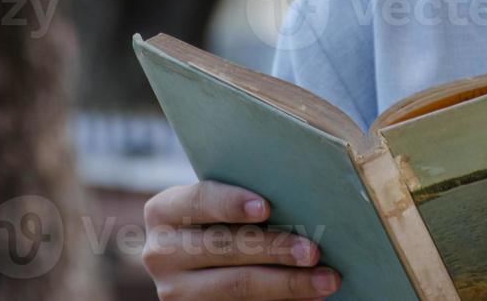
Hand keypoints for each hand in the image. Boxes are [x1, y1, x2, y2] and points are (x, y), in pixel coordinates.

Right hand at [141, 179, 340, 298]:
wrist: (197, 263)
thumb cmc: (221, 221)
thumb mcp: (218, 207)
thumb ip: (244, 201)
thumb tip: (301, 196)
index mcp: (164, 212)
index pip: (197, 201)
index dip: (231, 203)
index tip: (267, 207)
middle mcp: (160, 252)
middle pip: (222, 247)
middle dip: (274, 248)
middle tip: (314, 250)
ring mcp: (175, 290)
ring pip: (235, 286)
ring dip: (287, 283)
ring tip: (326, 279)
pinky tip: (310, 296)